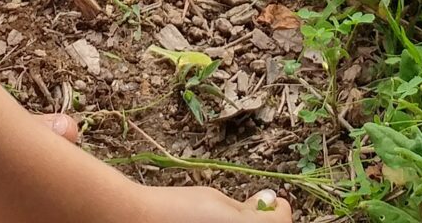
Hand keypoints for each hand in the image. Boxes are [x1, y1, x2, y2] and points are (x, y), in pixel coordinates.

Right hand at [147, 186, 291, 221]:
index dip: (280, 209)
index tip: (274, 201)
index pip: (281, 222)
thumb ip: (246, 207)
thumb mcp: (216, 200)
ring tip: (230, 217)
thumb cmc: (176, 208)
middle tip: (254, 208)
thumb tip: (266, 203)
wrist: (140, 222)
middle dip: (264, 221)